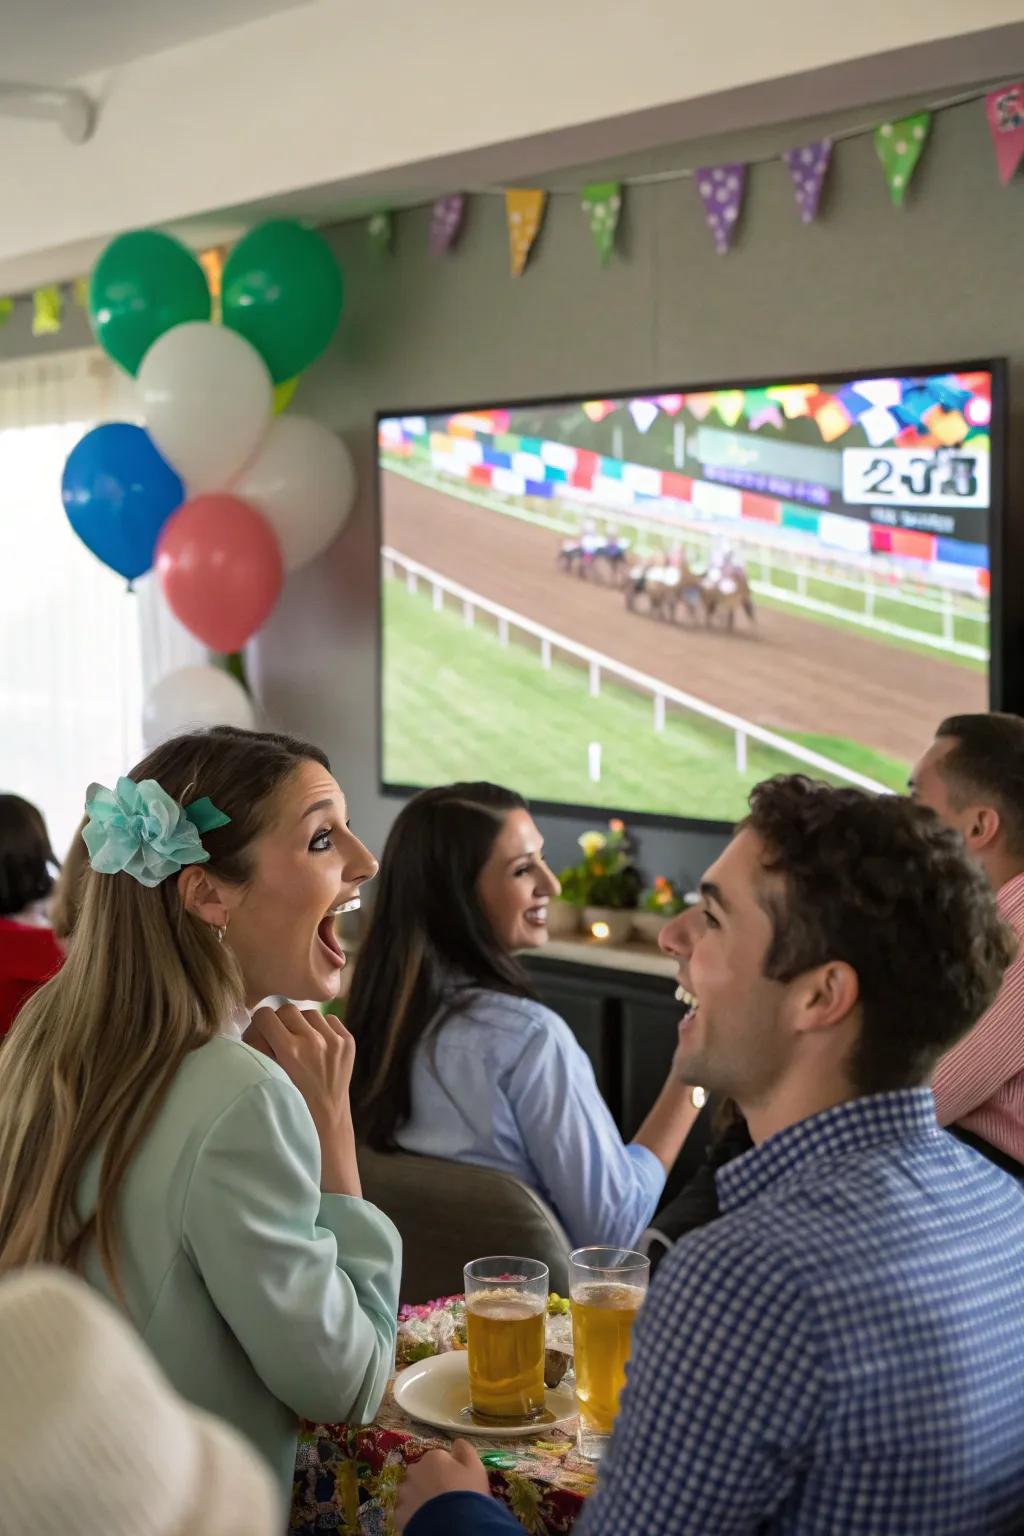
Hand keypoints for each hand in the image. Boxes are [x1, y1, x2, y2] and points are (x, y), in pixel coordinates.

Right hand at [245, 1005, 360, 1195]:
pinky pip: (328, 1019)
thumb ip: (257, 1047)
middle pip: (286, 1010)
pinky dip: (320, 1029)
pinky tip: (316, 1047)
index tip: (261, 1034)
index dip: (260, 1025)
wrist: (326, 1119)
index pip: (265, 1015)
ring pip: (308, 1012)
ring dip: (301, 1024)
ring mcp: (335, 1041)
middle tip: (279, 1039)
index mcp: (290, 1050)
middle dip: (279, 1022)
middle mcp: (314, 1042)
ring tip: (299, 1044)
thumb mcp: (268, 1076)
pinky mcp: (348, 1041)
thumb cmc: (291, 1101)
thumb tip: (255, 1024)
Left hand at [396, 1441, 490, 1531]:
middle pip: (421, 1473)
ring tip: (433, 1510)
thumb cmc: (467, 1493)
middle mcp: (414, 1471)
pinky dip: (413, 1514)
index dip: (447, 1471)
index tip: (455, 1483)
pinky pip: (405, 1511)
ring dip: (419, 1497)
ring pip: (410, 1491)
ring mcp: (404, 1493)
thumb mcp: (475, 1467)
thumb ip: (465, 1450)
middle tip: (443, 1497)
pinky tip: (425, 1519)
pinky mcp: (399, 1514)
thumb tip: (456, 1443)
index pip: (438, 1459)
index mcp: (433, 1457)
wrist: (455, 1526)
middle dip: (429, 1481)